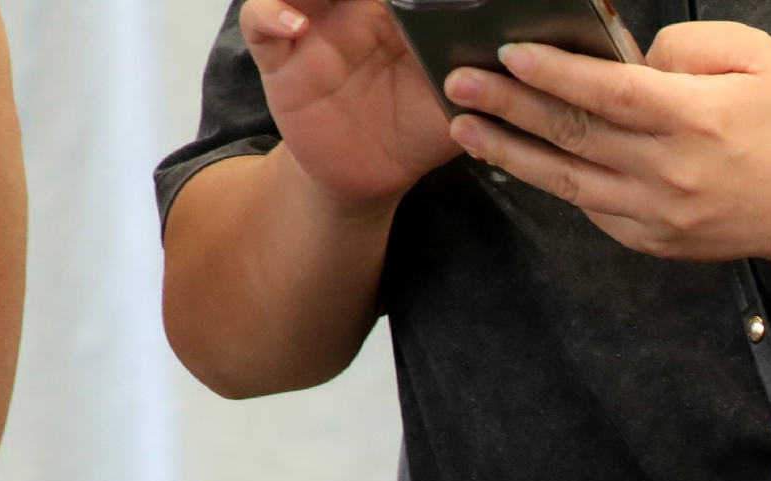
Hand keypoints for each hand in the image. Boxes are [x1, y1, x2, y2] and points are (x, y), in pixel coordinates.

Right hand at [239, 0, 457, 211]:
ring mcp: (311, 31)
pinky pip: (261, 23)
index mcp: (396, 17)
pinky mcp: (280, 58)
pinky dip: (270, 14)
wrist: (371, 176)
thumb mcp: (454, 106)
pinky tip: (296, 25)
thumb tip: (509, 59)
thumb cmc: (415, 132)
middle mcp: (351, 14)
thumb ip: (476, 80)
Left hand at [443, 20, 770, 263]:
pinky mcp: (655, 240)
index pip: (611, 93)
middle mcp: (673, 170)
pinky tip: (517, 160)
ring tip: (464, 129)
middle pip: (577, 134)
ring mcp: (661, 213)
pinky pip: (592, 209)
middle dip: (510, 105)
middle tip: (458, 82)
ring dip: (510, 153)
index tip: (508, 53)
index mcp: (697, 118)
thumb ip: (684, 44)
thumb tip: (625, 54)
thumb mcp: (753, 56)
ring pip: (569, 180)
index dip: (555, 72)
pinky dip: (552, 183)